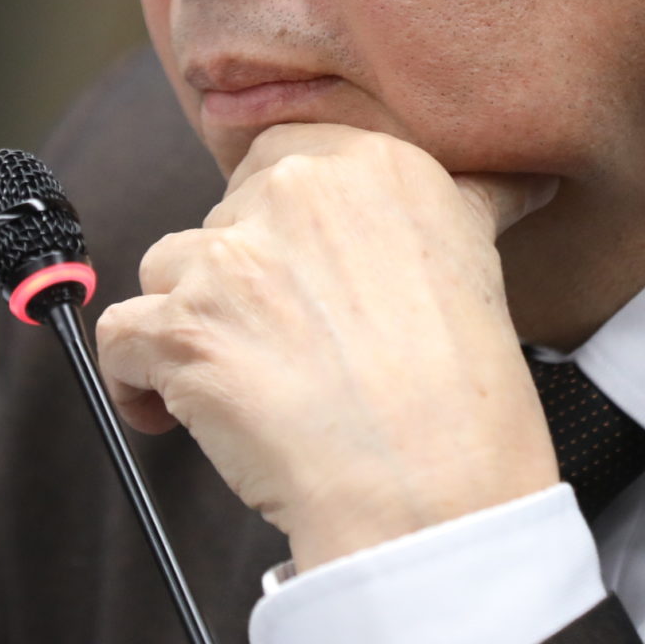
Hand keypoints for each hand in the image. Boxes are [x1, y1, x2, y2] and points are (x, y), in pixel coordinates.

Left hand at [93, 122, 558, 568]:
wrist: (429, 489)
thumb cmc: (464, 394)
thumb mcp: (482, 263)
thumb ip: (470, 203)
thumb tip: (523, 180)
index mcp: (374, 162)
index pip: (284, 153)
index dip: (279, 220)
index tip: (299, 274)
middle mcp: (298, 190)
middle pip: (225, 213)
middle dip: (241, 276)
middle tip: (287, 344)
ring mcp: (231, 258)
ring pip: (168, 267)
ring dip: (191, 321)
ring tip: (236, 381)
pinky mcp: (180, 327)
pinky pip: (121, 336)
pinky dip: (136, 380)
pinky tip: (173, 415)